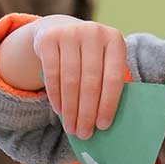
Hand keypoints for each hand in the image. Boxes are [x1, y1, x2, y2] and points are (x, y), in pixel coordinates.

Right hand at [29, 16, 127, 139]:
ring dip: (70, 108)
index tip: (103, 126)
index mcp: (115, 40)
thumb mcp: (103, 61)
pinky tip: (59, 111)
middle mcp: (94, 32)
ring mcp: (70, 32)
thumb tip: (102, 123)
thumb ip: (106, 84)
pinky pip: (52, 73)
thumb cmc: (89, 56)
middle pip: (90, 81)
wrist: (61, 29)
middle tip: (84, 134)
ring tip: (71, 127)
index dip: (108, 104)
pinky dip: (56, 96)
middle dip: (87, 112)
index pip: (113, 77)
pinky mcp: (49, 38)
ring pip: (70, 80)